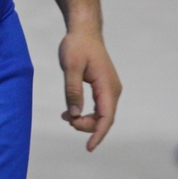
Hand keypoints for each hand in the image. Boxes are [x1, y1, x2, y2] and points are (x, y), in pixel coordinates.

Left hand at [58, 27, 120, 151]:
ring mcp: (109, 89)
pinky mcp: (104, 87)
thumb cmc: (77, 45)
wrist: (85, 31)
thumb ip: (72, 91)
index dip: (98, 134)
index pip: (106, 118)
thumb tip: (73, 114)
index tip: (89, 148)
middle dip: (86, 126)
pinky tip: (70, 112)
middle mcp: (112, 90)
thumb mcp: (71, 66)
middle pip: (104, 119)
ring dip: (85, 120)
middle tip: (65, 119)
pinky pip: (98, 107)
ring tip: (64, 116)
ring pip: (101, 114)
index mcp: (107, 86)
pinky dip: (85, 113)